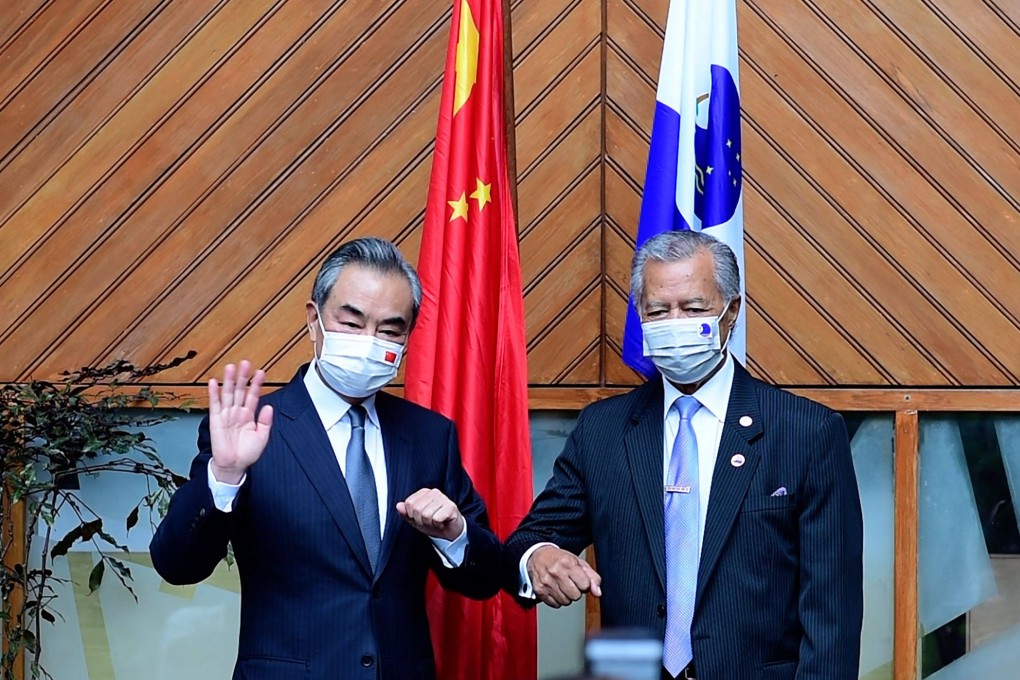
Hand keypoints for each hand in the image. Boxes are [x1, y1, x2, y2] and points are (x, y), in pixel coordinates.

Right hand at [208, 361, 273, 483]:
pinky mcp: (216, 420)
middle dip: (242, 377)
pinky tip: (213, 382)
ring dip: (228, 381)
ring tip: (230, 367)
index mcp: (249, 415)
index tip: (260, 372)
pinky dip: (213, 393)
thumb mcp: (261, 437)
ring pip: (227, 394)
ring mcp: (226, 415)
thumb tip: (269, 407)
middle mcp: (237, 412)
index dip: (256, 384)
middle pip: (239, 390)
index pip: (253, 395)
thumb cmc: (247, 453)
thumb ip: (265, 422)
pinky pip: (214, 404)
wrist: (234, 466)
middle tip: (245, 363)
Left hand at [396, 488, 464, 540]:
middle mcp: (434, 492)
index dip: (412, 516)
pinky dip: (438, 525)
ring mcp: (443, 498)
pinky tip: (442, 523)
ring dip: (430, 523)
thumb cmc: (434, 524)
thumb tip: (399, 505)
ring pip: (426, 514)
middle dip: (421, 520)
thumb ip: (405, 513)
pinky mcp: (451, 507)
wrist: (450, 532)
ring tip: (436, 522)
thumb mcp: (416, 520)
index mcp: (424, 493)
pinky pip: (436, 519)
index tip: (421, 518)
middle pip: (417, 509)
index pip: (409, 503)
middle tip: (430, 521)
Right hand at [527, 545, 601, 606]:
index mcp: (567, 563)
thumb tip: (597, 592)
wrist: (538, 556)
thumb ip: (592, 577)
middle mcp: (556, 572)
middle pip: (575, 596)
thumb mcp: (579, 562)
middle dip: (576, 591)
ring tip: (562, 585)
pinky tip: (555, 589)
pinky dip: (557, 599)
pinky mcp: (539, 591)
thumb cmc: (560, 559)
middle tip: (571, 582)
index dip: (584, 584)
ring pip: (565, 602)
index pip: (585, 585)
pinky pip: (555, 604)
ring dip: (567, 596)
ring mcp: (546, 582)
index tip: (579, 579)